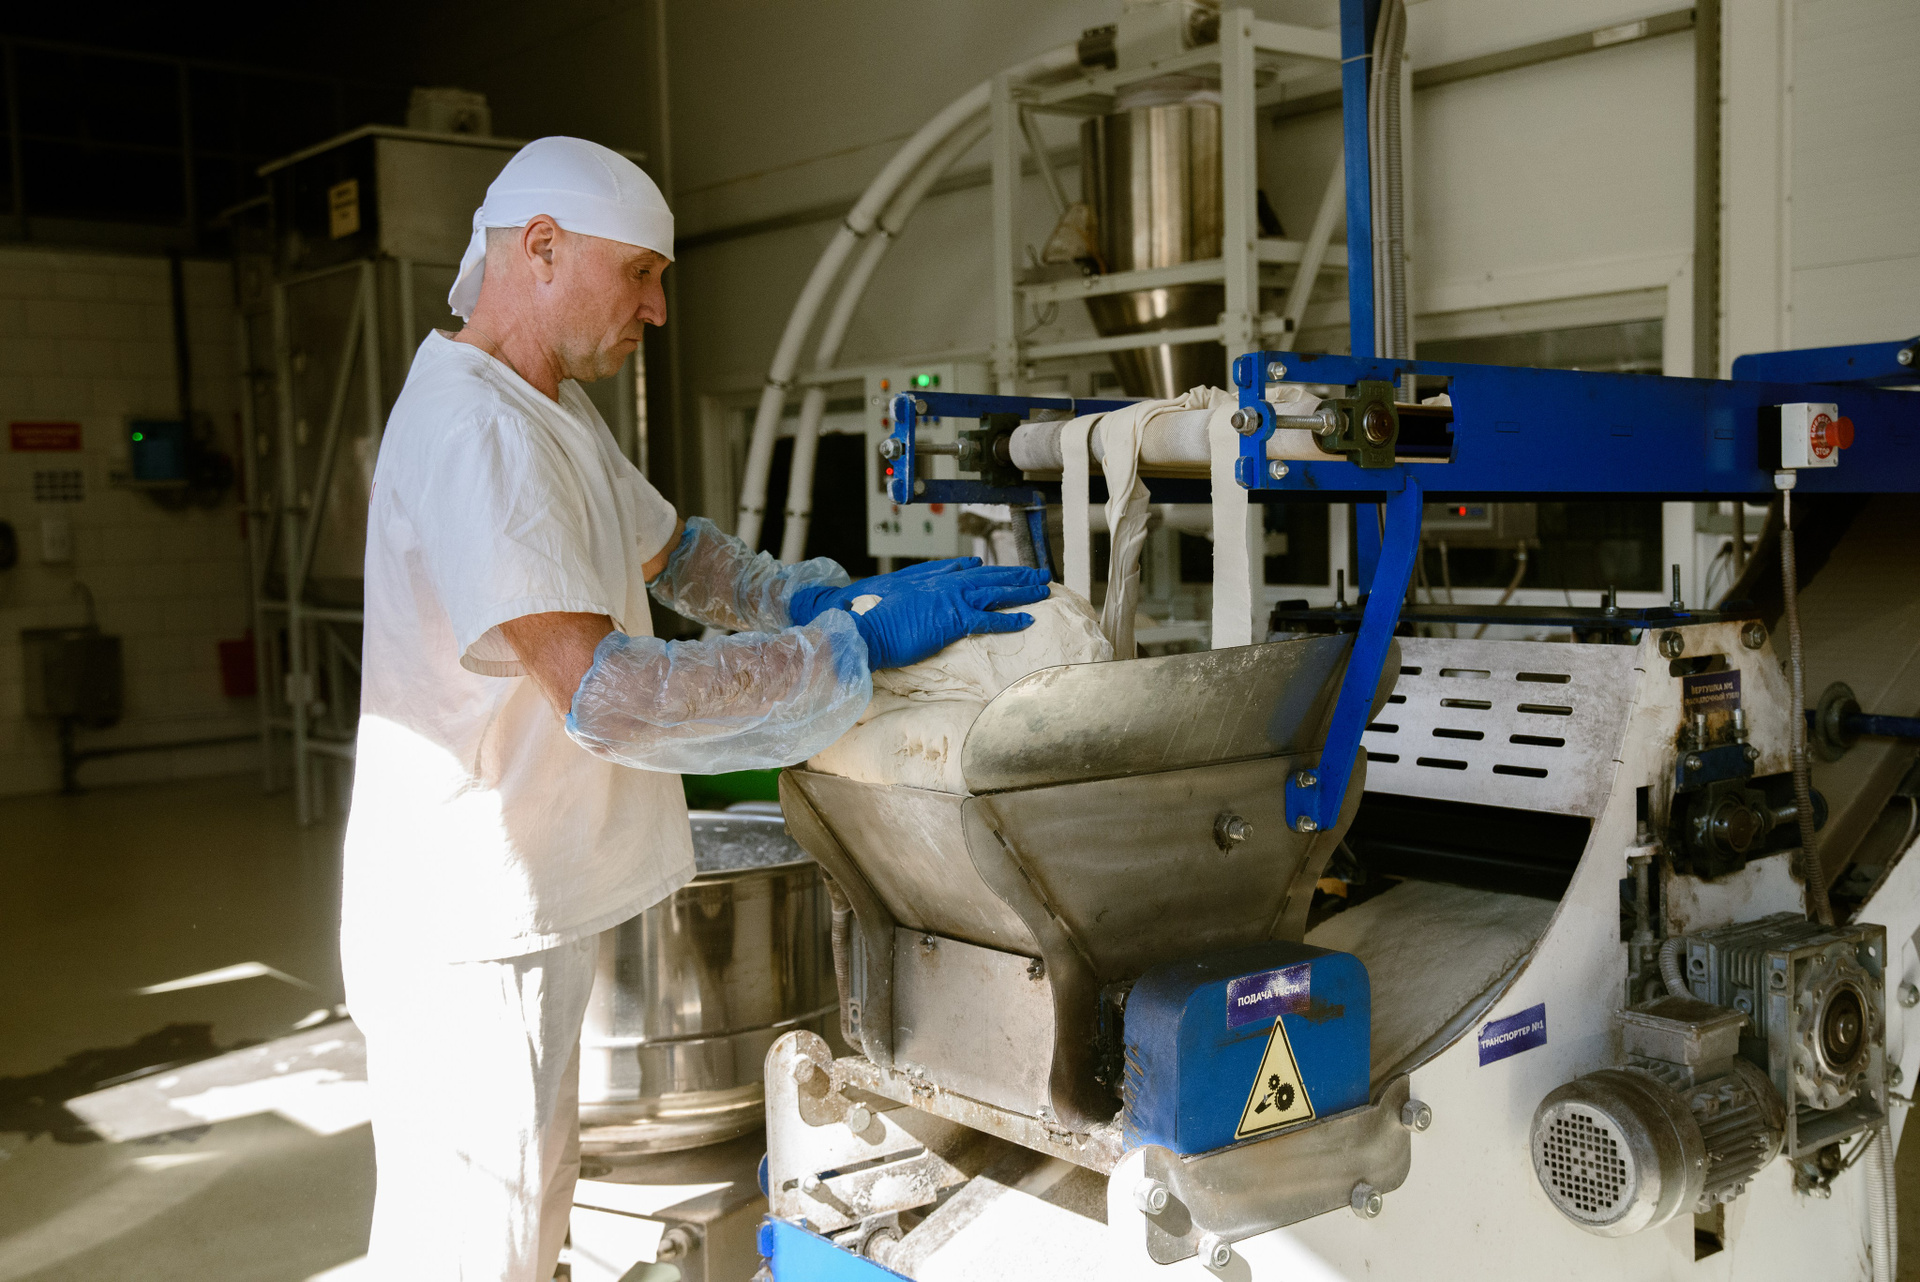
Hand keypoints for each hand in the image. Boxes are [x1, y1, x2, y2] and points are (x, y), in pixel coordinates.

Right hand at [844, 567, 1050, 669]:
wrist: (866, 626)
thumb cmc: (874, 612)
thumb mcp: (896, 588)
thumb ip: (921, 580)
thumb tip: (939, 577)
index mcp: (933, 577)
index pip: (969, 570)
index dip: (991, 570)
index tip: (1006, 569)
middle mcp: (947, 584)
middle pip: (991, 577)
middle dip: (1017, 574)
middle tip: (1041, 573)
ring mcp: (952, 600)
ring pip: (997, 593)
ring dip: (1023, 590)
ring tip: (1044, 589)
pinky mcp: (954, 621)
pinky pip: (990, 619)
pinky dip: (1011, 619)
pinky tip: (1029, 619)